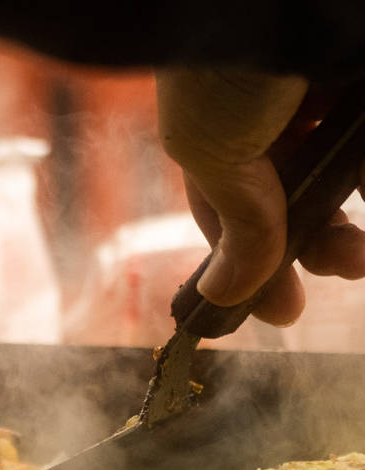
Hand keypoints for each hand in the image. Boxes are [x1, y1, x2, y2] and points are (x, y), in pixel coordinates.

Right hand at [157, 68, 364, 325]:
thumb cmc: (223, 62)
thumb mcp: (214, 151)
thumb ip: (236, 222)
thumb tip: (226, 294)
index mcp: (222, 124)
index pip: (237, 207)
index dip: (255, 262)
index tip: (284, 312)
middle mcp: (276, 108)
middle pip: (303, 195)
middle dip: (325, 241)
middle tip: (352, 266)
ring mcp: (328, 92)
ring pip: (347, 172)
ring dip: (358, 222)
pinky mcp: (359, 80)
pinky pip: (362, 141)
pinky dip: (364, 175)